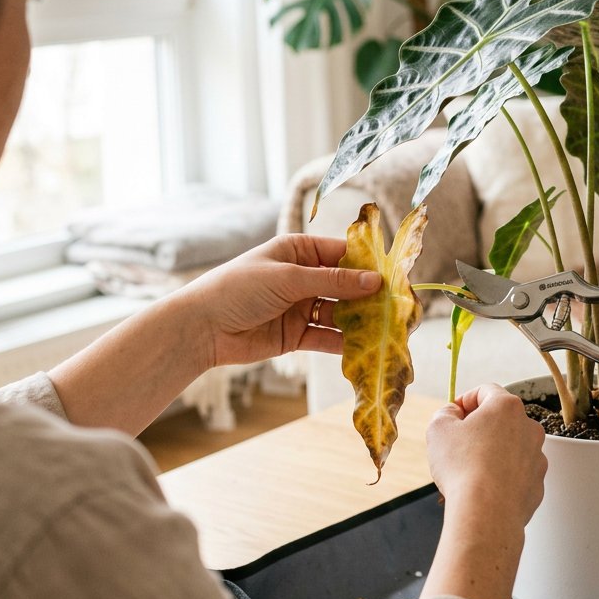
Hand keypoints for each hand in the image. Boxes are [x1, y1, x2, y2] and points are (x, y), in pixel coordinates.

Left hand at [176, 234, 380, 368]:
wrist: (202, 327)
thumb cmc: (238, 288)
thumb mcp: (288, 278)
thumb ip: (333, 281)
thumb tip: (374, 281)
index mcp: (298, 251)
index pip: (342, 254)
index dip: (367, 264)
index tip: (394, 275)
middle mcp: (302, 277)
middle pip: (344, 286)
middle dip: (368, 296)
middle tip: (396, 306)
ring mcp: (300, 306)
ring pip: (339, 313)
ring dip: (359, 321)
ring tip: (385, 329)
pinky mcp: (296, 334)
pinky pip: (326, 337)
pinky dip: (343, 342)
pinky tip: (363, 347)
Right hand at [426, 384, 546, 531]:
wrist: (486, 513)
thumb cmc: (463, 467)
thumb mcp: (438, 428)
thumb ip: (445, 412)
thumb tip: (452, 413)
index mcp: (507, 407)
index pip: (485, 391)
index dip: (464, 400)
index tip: (453, 415)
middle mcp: (529, 428)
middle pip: (500, 419)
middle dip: (479, 428)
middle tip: (457, 444)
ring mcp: (537, 457)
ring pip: (510, 447)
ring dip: (491, 452)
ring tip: (468, 470)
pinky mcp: (537, 483)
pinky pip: (516, 472)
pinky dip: (502, 475)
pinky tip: (483, 487)